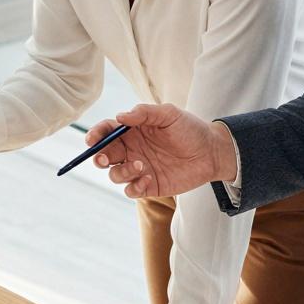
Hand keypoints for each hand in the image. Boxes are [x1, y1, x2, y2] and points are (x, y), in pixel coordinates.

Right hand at [94, 104, 235, 199]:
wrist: (211, 152)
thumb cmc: (190, 129)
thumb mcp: (169, 114)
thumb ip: (144, 113)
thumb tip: (120, 117)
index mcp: (131, 131)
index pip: (106, 132)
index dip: (95, 135)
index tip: (92, 140)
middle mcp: (131, 150)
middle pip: (104, 156)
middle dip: (99, 157)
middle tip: (104, 159)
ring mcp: (138, 169)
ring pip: (114, 175)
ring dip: (121, 172)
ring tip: (141, 166)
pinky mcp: (148, 186)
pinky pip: (130, 190)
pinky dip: (134, 186)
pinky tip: (148, 178)